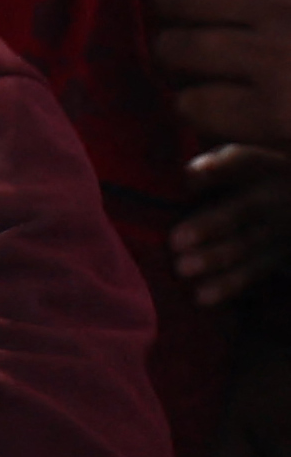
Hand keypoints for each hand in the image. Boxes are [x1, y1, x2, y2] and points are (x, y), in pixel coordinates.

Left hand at [154, 0, 290, 147]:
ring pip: (173, 49)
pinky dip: (201, 110)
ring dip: (181, 67)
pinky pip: (193, 103)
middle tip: (194, 39)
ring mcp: (280, 58)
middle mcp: (290, 2)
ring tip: (207, 77)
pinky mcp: (277, 118)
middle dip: (174, 17)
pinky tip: (231, 113)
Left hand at [173, 144, 290, 306]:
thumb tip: (181, 173)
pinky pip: (255, 271)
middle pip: (244, 209)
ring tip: (182, 267)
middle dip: (212, 224)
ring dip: (215, 257)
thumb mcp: (246, 164)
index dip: (223, 164)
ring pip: (248, 244)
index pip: (246, 160)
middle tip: (176, 240)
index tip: (193, 174)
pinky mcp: (279, 255)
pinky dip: (229, 284)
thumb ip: (217, 163)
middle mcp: (276, 196)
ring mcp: (281, 228)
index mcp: (266, 166)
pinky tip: (202, 296)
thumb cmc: (249, 180)